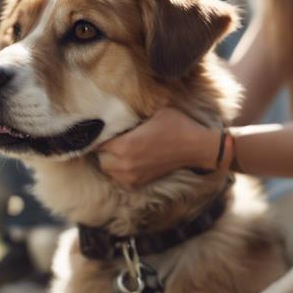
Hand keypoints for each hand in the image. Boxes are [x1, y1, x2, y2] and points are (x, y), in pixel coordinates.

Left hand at [97, 107, 216, 186]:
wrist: (195, 147)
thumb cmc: (176, 125)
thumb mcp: (154, 112)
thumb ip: (132, 116)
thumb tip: (118, 111)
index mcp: (125, 145)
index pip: (97, 144)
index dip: (96, 136)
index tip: (98, 130)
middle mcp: (125, 164)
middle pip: (100, 159)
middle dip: (103, 149)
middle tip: (110, 138)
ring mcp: (132, 175)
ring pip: (108, 170)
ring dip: (109, 160)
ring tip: (117, 149)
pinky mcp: (140, 181)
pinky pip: (120, 178)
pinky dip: (119, 170)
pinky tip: (127, 159)